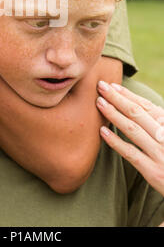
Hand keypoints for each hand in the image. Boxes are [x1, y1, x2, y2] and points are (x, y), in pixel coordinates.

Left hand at [96, 81, 163, 196]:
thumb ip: (157, 122)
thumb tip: (134, 105)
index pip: (146, 106)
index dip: (128, 95)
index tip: (112, 86)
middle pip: (137, 113)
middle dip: (117, 98)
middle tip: (101, 87)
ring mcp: (159, 153)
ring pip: (132, 129)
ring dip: (114, 114)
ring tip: (99, 103)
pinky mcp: (152, 171)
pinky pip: (131, 153)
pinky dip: (116, 141)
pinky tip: (102, 132)